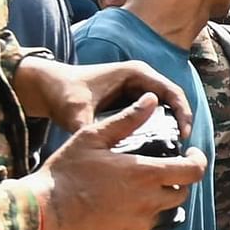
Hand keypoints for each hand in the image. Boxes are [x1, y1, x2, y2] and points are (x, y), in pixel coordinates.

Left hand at [14, 57, 191, 135]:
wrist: (46, 87)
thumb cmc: (62, 93)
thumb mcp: (77, 113)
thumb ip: (90, 130)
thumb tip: (103, 156)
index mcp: (136, 74)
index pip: (171, 91)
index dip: (182, 113)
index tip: (183, 136)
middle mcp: (141, 79)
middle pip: (172, 100)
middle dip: (180, 123)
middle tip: (181, 148)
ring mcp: (136, 90)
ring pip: (164, 109)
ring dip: (171, 127)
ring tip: (172, 151)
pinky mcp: (130, 101)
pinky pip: (152, 114)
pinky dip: (158, 129)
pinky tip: (156, 148)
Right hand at [24, 96, 208, 229]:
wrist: (40, 213)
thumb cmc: (65, 171)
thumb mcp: (93, 137)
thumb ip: (127, 119)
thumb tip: (152, 99)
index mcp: (145, 174)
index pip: (193, 171)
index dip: (198, 161)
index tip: (190, 155)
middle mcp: (148, 202)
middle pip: (181, 193)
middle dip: (175, 181)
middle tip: (155, 172)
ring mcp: (139, 226)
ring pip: (163, 212)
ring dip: (156, 200)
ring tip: (132, 190)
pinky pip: (143, 229)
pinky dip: (137, 218)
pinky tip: (116, 209)